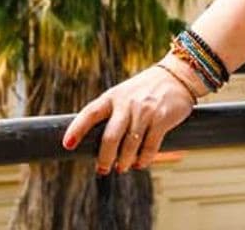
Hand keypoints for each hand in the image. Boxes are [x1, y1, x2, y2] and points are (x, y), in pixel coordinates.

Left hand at [60, 64, 197, 173]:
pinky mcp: (162, 119)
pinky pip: (150, 147)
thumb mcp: (124, 94)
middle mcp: (127, 103)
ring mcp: (144, 111)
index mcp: (112, 96)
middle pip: (110, 137)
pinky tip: (140, 163)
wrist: (177, 75)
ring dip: (124, 162)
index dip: (77, 129)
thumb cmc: (145, 89)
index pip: (90, 113)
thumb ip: (112, 114)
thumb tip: (100, 145)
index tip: (67, 145)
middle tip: (102, 169)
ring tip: (122, 168)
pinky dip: (144, 159)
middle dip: (104, 158)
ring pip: (129, 146)